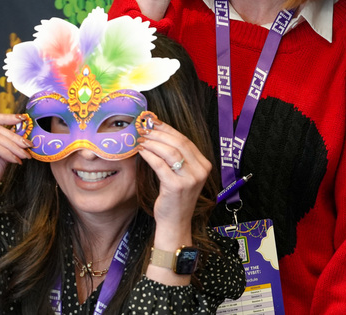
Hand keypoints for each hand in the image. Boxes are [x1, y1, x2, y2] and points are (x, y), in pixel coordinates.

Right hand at [0, 113, 32, 215]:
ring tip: (24, 155)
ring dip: (14, 146)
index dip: (7, 117)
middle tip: (29, 146)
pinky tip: (15, 161)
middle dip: (15, 136)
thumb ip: (7, 143)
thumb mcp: (0, 156)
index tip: (24, 119)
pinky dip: (7, 153)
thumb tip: (24, 131)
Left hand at [137, 117, 210, 234]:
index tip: (154, 122)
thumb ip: (176, 158)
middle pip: (179, 143)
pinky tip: (141, 151)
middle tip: (144, 128)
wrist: (175, 223)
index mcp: (204, 165)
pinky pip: (161, 165)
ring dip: (154, 142)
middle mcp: (201, 170)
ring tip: (141, 139)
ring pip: (171, 152)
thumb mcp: (182, 176)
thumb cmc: (175, 198)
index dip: (169, 129)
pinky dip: (150, 155)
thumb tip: (158, 136)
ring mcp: (190, 179)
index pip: (186, 140)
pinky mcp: (176, 186)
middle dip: (160, 133)